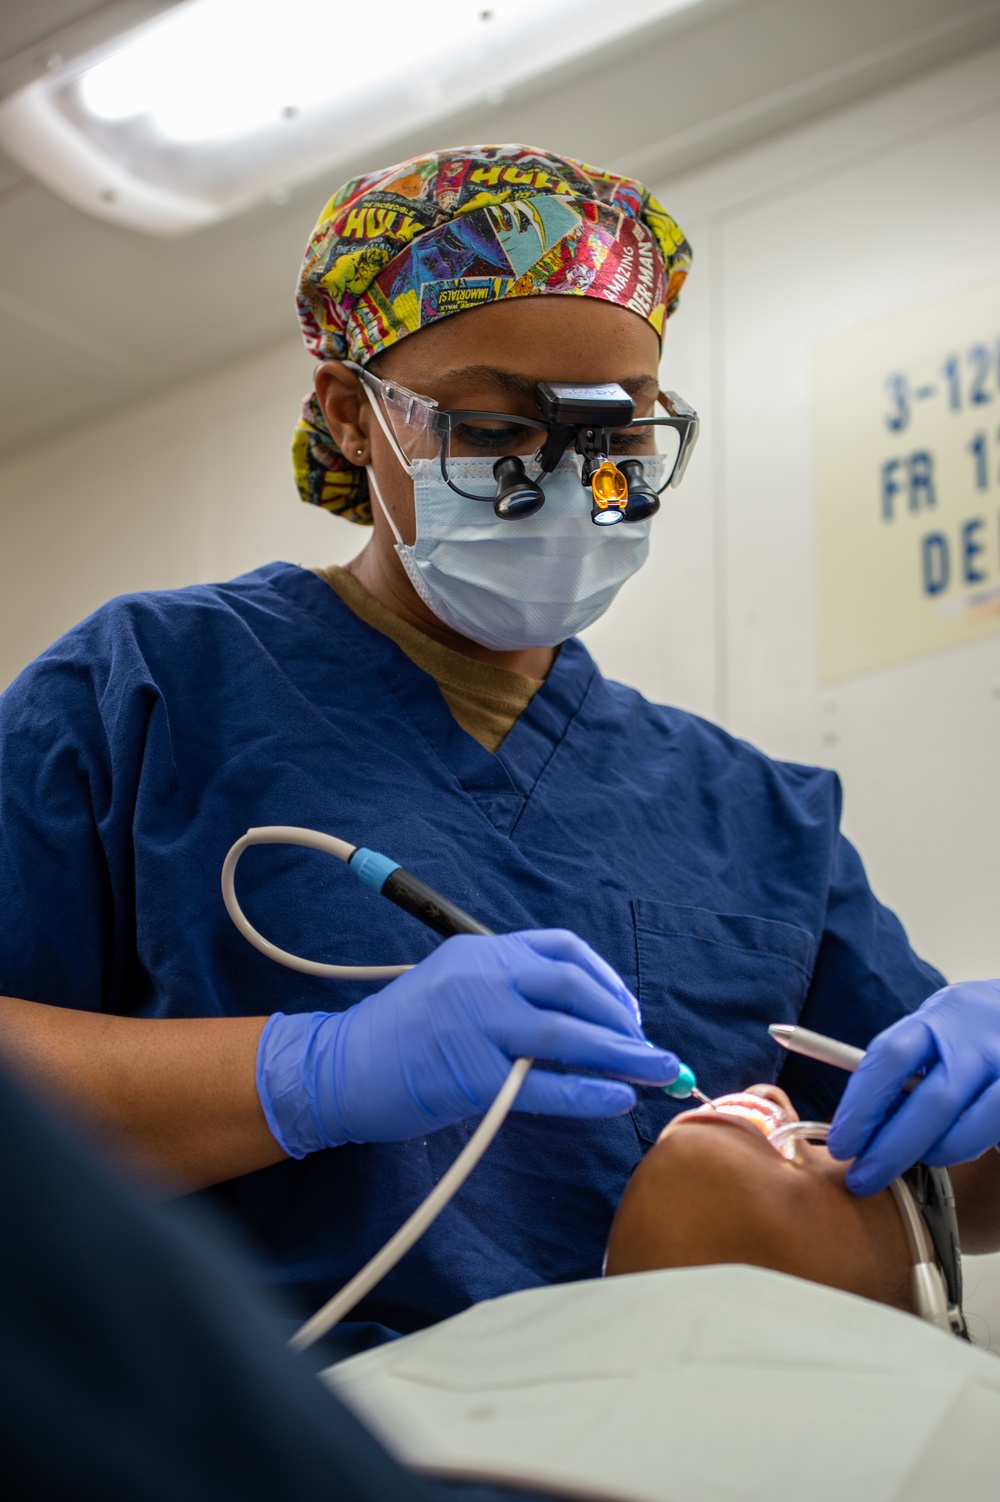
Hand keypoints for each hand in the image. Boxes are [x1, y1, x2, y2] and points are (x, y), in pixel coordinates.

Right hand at [256, 929, 679, 1156]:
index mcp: (481, 950)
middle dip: (624, 1019)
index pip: (562, 949)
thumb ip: (508, 989)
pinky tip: (618, 1099)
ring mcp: (475, 1024)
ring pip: (568, 1035)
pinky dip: (588, 1093)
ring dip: (624, 1054)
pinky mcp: (469, 1076)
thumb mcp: (454, 986)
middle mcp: (482, 977)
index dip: (606, 980)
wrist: (337, 1068)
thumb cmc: (401, 1034)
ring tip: (659, 1073)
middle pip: (574, 987)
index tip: (628, 1010)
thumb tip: (583, 1018)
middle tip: (651, 1048)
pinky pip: (545, 1086)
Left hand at [828, 980, 999, 1194]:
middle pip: (932, 1103)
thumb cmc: (971, 1030)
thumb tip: (865, 1122)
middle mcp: (980, 1042)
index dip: (861, 1104)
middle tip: (863, 1178)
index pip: (892, 1057)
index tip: (841, 1143)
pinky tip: (956, 1145)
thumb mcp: (936, 1027)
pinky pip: (992, 1139)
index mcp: (941, 1015)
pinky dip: (966, 1148)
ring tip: (916, 1161)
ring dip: (933, 1155)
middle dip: (891, 1149)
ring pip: (967, 1131)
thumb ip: (906, 1065)